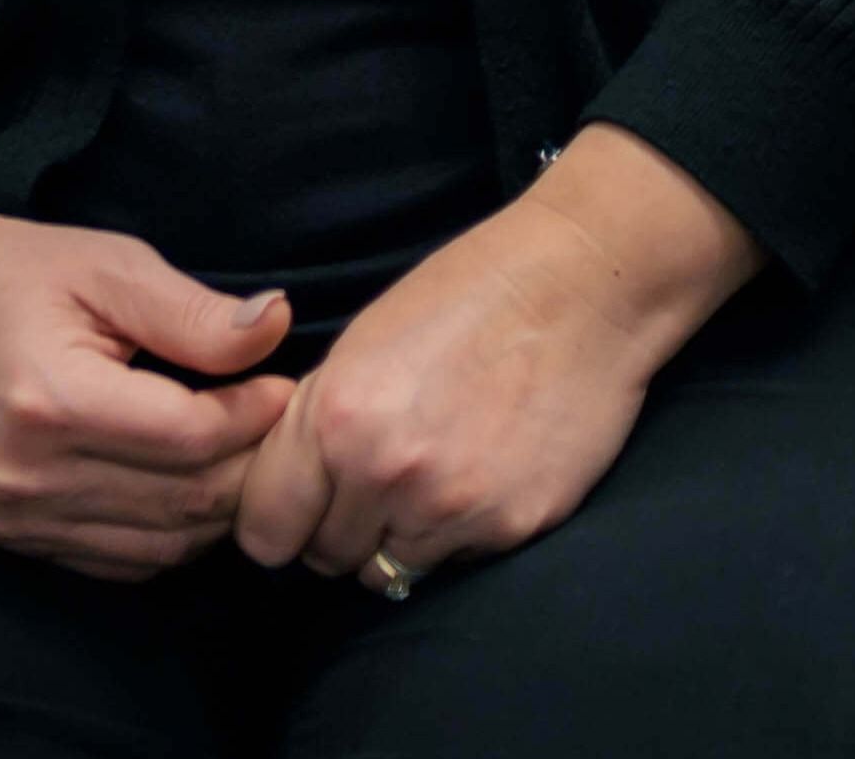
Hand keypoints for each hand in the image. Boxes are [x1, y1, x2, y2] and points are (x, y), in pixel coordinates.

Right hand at [0, 144, 297, 581]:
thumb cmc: (12, 274)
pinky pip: (119, 562)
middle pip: (183, 502)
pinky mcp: (11, 536)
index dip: (256, 415)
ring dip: (218, 508)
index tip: (286, 384)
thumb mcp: (110, 267)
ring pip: (159, 545)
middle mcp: (28, 478)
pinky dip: (171, 534)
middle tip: (281, 423)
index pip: (192, 439)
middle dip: (250, 465)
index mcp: (52, 404)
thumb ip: (193, 312)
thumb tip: (275, 329)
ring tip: (246, 451)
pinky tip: (193, 484)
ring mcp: (15, 518)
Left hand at [233, 126, 758, 590]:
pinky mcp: (514, 525)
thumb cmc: (472, 293)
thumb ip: (314, 424)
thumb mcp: (364, 342)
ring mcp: (453, 506)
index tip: (307, 504)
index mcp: (335, 418)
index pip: (264, 532)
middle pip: (327, 558)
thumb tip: (283, 493)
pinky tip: (489, 474)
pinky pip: (457, 561)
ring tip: (439, 477)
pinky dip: (464, 532)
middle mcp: (386, 472)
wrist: (590, 282)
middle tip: (387, 478)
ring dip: (403, 537)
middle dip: (346, 527)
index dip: (283, 518)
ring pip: (389, 572)